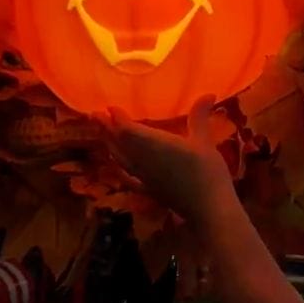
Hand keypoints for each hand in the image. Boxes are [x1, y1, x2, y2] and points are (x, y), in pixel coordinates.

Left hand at [99, 96, 239, 222]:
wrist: (208, 209)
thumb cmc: (206, 172)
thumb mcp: (204, 141)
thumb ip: (199, 117)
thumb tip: (209, 93)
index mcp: (153, 145)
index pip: (127, 129)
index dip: (117, 118)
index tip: (109, 107)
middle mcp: (142, 160)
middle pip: (119, 142)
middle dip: (106, 128)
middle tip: (94, 115)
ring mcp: (143, 177)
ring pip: (120, 159)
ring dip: (110, 145)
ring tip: (102, 135)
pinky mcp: (148, 190)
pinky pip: (128, 178)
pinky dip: (119, 169)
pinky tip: (114, 167)